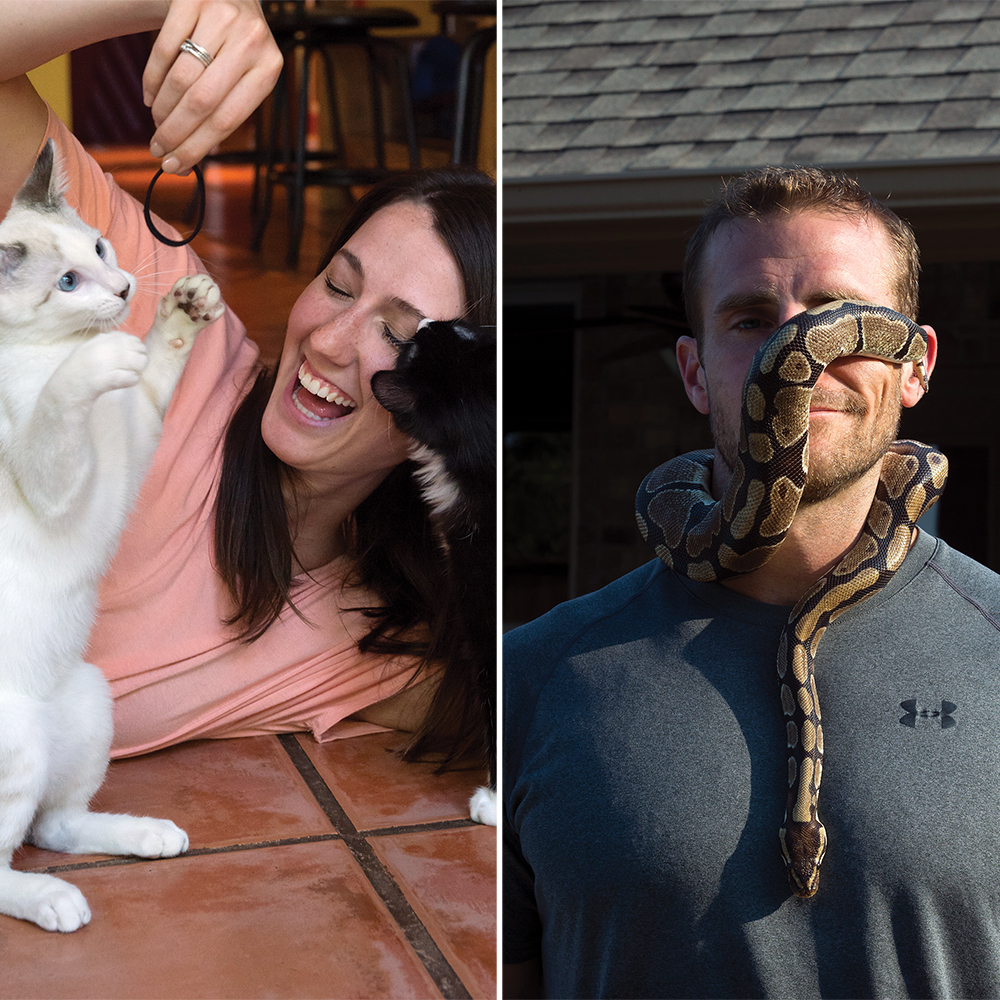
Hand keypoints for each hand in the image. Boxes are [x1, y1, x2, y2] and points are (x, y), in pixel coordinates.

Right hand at [143, 0, 281, 173]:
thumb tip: (188, 163)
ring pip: (181, 78)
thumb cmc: (236, 47)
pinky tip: (151, 98)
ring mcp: (222, 17)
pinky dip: (152, 79)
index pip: (227, 120)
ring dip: (163, 110)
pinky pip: (163, 49)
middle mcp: (250, 41)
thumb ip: (224, 113)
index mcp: (268, 69)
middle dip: (175, 133)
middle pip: (202, 102)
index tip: (174, 167)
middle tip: (158, 151)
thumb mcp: (244, 77)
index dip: (197, 147)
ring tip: (156, 125)